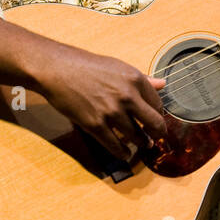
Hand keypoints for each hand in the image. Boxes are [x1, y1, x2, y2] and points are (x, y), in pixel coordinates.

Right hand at [34, 44, 167, 160]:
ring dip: (141, 144)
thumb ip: (142, 78)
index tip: (155, 119)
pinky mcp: (95, 125)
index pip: (158, 104)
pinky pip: (115, 146)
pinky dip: (122, 153)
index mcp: (135, 79)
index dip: (158, 114)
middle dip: (157, 134)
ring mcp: (111, 112)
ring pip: (137, 137)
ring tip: (142, 144)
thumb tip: (162, 84)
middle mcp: (127, 96)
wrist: (57, 69)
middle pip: (154, 124)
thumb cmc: (86, 65)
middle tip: (156, 137)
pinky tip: (125, 153)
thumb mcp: (118, 67)